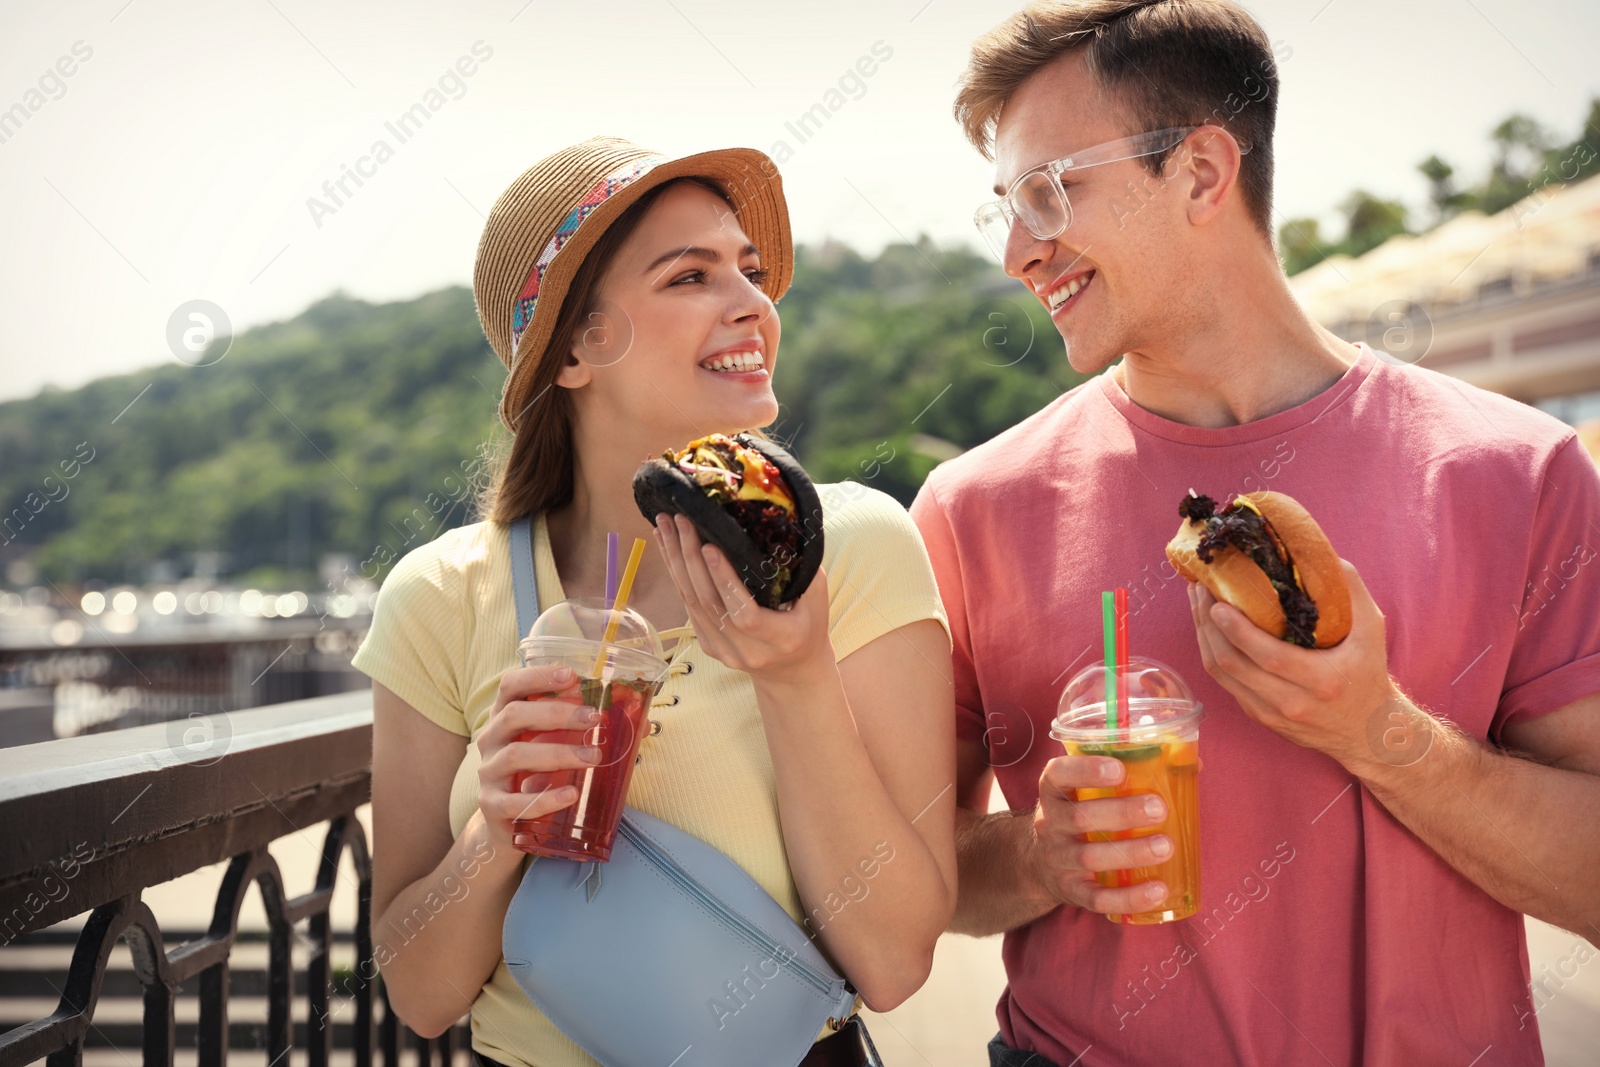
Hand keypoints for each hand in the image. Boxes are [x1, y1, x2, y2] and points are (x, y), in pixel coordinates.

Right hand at [476, 664, 601, 852]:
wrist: (509, 822)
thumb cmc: (539, 772)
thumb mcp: (557, 744)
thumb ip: (590, 730)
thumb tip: (643, 722)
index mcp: (506, 716)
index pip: (511, 685)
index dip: (537, 676)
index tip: (571, 676)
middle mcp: (491, 739)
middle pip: (514, 715)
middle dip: (557, 713)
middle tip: (594, 719)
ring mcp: (488, 772)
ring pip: (517, 755)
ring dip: (559, 753)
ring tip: (594, 757)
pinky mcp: (491, 805)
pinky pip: (514, 801)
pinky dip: (545, 798)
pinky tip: (571, 794)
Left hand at [652, 512, 832, 685]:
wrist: (792, 671)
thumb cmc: (808, 627)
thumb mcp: (817, 600)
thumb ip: (802, 571)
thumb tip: (779, 528)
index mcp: (781, 639)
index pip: (744, 614)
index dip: (724, 581)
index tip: (710, 547)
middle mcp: (748, 651)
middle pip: (710, 604)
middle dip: (691, 559)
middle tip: (680, 521)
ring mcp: (725, 652)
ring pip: (692, 604)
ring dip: (676, 562)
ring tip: (666, 526)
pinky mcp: (709, 646)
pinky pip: (688, 608)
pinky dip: (676, 575)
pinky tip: (668, 548)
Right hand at [1028, 754, 1174, 914]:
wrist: (1040, 863)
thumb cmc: (1081, 815)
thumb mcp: (1088, 791)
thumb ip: (1131, 773)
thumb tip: (1191, 764)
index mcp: (1054, 792)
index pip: (1058, 775)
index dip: (1085, 770)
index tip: (1118, 769)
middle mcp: (1049, 824)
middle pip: (1079, 817)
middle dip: (1121, 813)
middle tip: (1159, 808)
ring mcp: (1058, 860)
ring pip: (1090, 857)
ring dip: (1130, 852)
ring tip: (1165, 846)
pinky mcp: (1071, 891)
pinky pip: (1098, 898)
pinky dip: (1129, 897)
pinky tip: (1157, 890)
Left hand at [1188, 558, 1402, 771]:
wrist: (1368, 732)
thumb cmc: (1368, 675)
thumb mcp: (1371, 631)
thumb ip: (1351, 591)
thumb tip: (1324, 555)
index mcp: (1322, 681)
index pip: (1268, 656)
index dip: (1237, 630)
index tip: (1218, 602)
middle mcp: (1292, 702)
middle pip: (1232, 665)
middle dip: (1207, 624)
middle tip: (1199, 590)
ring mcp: (1271, 714)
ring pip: (1221, 675)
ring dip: (1203, 637)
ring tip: (1196, 603)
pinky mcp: (1259, 717)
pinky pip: (1225, 683)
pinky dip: (1212, 653)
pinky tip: (1208, 629)